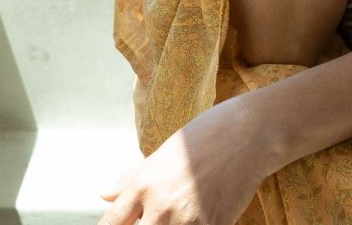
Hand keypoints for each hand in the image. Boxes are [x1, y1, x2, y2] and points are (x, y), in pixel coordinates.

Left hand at [98, 98, 274, 224]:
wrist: (247, 134)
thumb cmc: (203, 137)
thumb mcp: (161, 153)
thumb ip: (131, 179)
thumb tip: (104, 194)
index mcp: (143, 184)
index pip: (112, 223)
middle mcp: (161, 205)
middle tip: (153, 218)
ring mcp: (188, 220)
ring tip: (178, 214)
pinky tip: (198, 216)